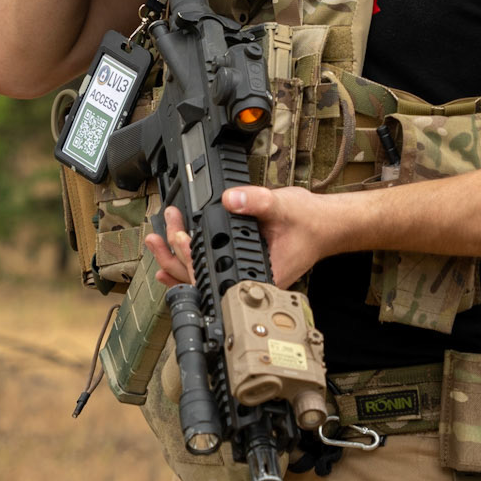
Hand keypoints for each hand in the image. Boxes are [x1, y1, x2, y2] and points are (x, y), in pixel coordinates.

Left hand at [144, 187, 345, 293]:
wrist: (324, 226)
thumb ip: (257, 202)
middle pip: (200, 279)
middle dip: (174, 256)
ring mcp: (241, 276)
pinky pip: (208, 272)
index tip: (180, 237)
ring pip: (201, 277)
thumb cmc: (309, 223)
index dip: (192, 259)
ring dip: (175, 259)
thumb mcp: (283, 207)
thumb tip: (231, 200)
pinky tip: (169, 261)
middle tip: (160, 234)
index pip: (215, 276)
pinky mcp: (238, 267)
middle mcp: (245, 281)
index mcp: (257, 275)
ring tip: (156, 241)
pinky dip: (187, 265)